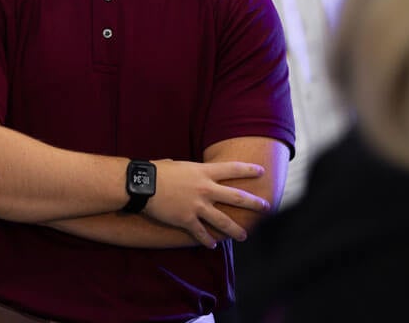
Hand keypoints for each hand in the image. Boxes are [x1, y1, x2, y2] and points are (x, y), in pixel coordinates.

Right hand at [142, 159, 269, 247]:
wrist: (142, 185)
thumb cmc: (155, 171)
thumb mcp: (176, 164)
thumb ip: (187, 170)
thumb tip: (186, 170)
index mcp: (202, 172)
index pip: (232, 169)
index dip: (248, 169)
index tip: (262, 171)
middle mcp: (205, 189)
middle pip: (236, 197)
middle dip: (254, 203)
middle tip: (266, 207)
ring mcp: (197, 206)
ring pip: (223, 221)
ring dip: (235, 230)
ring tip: (244, 236)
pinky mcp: (187, 220)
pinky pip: (201, 233)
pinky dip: (207, 240)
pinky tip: (212, 245)